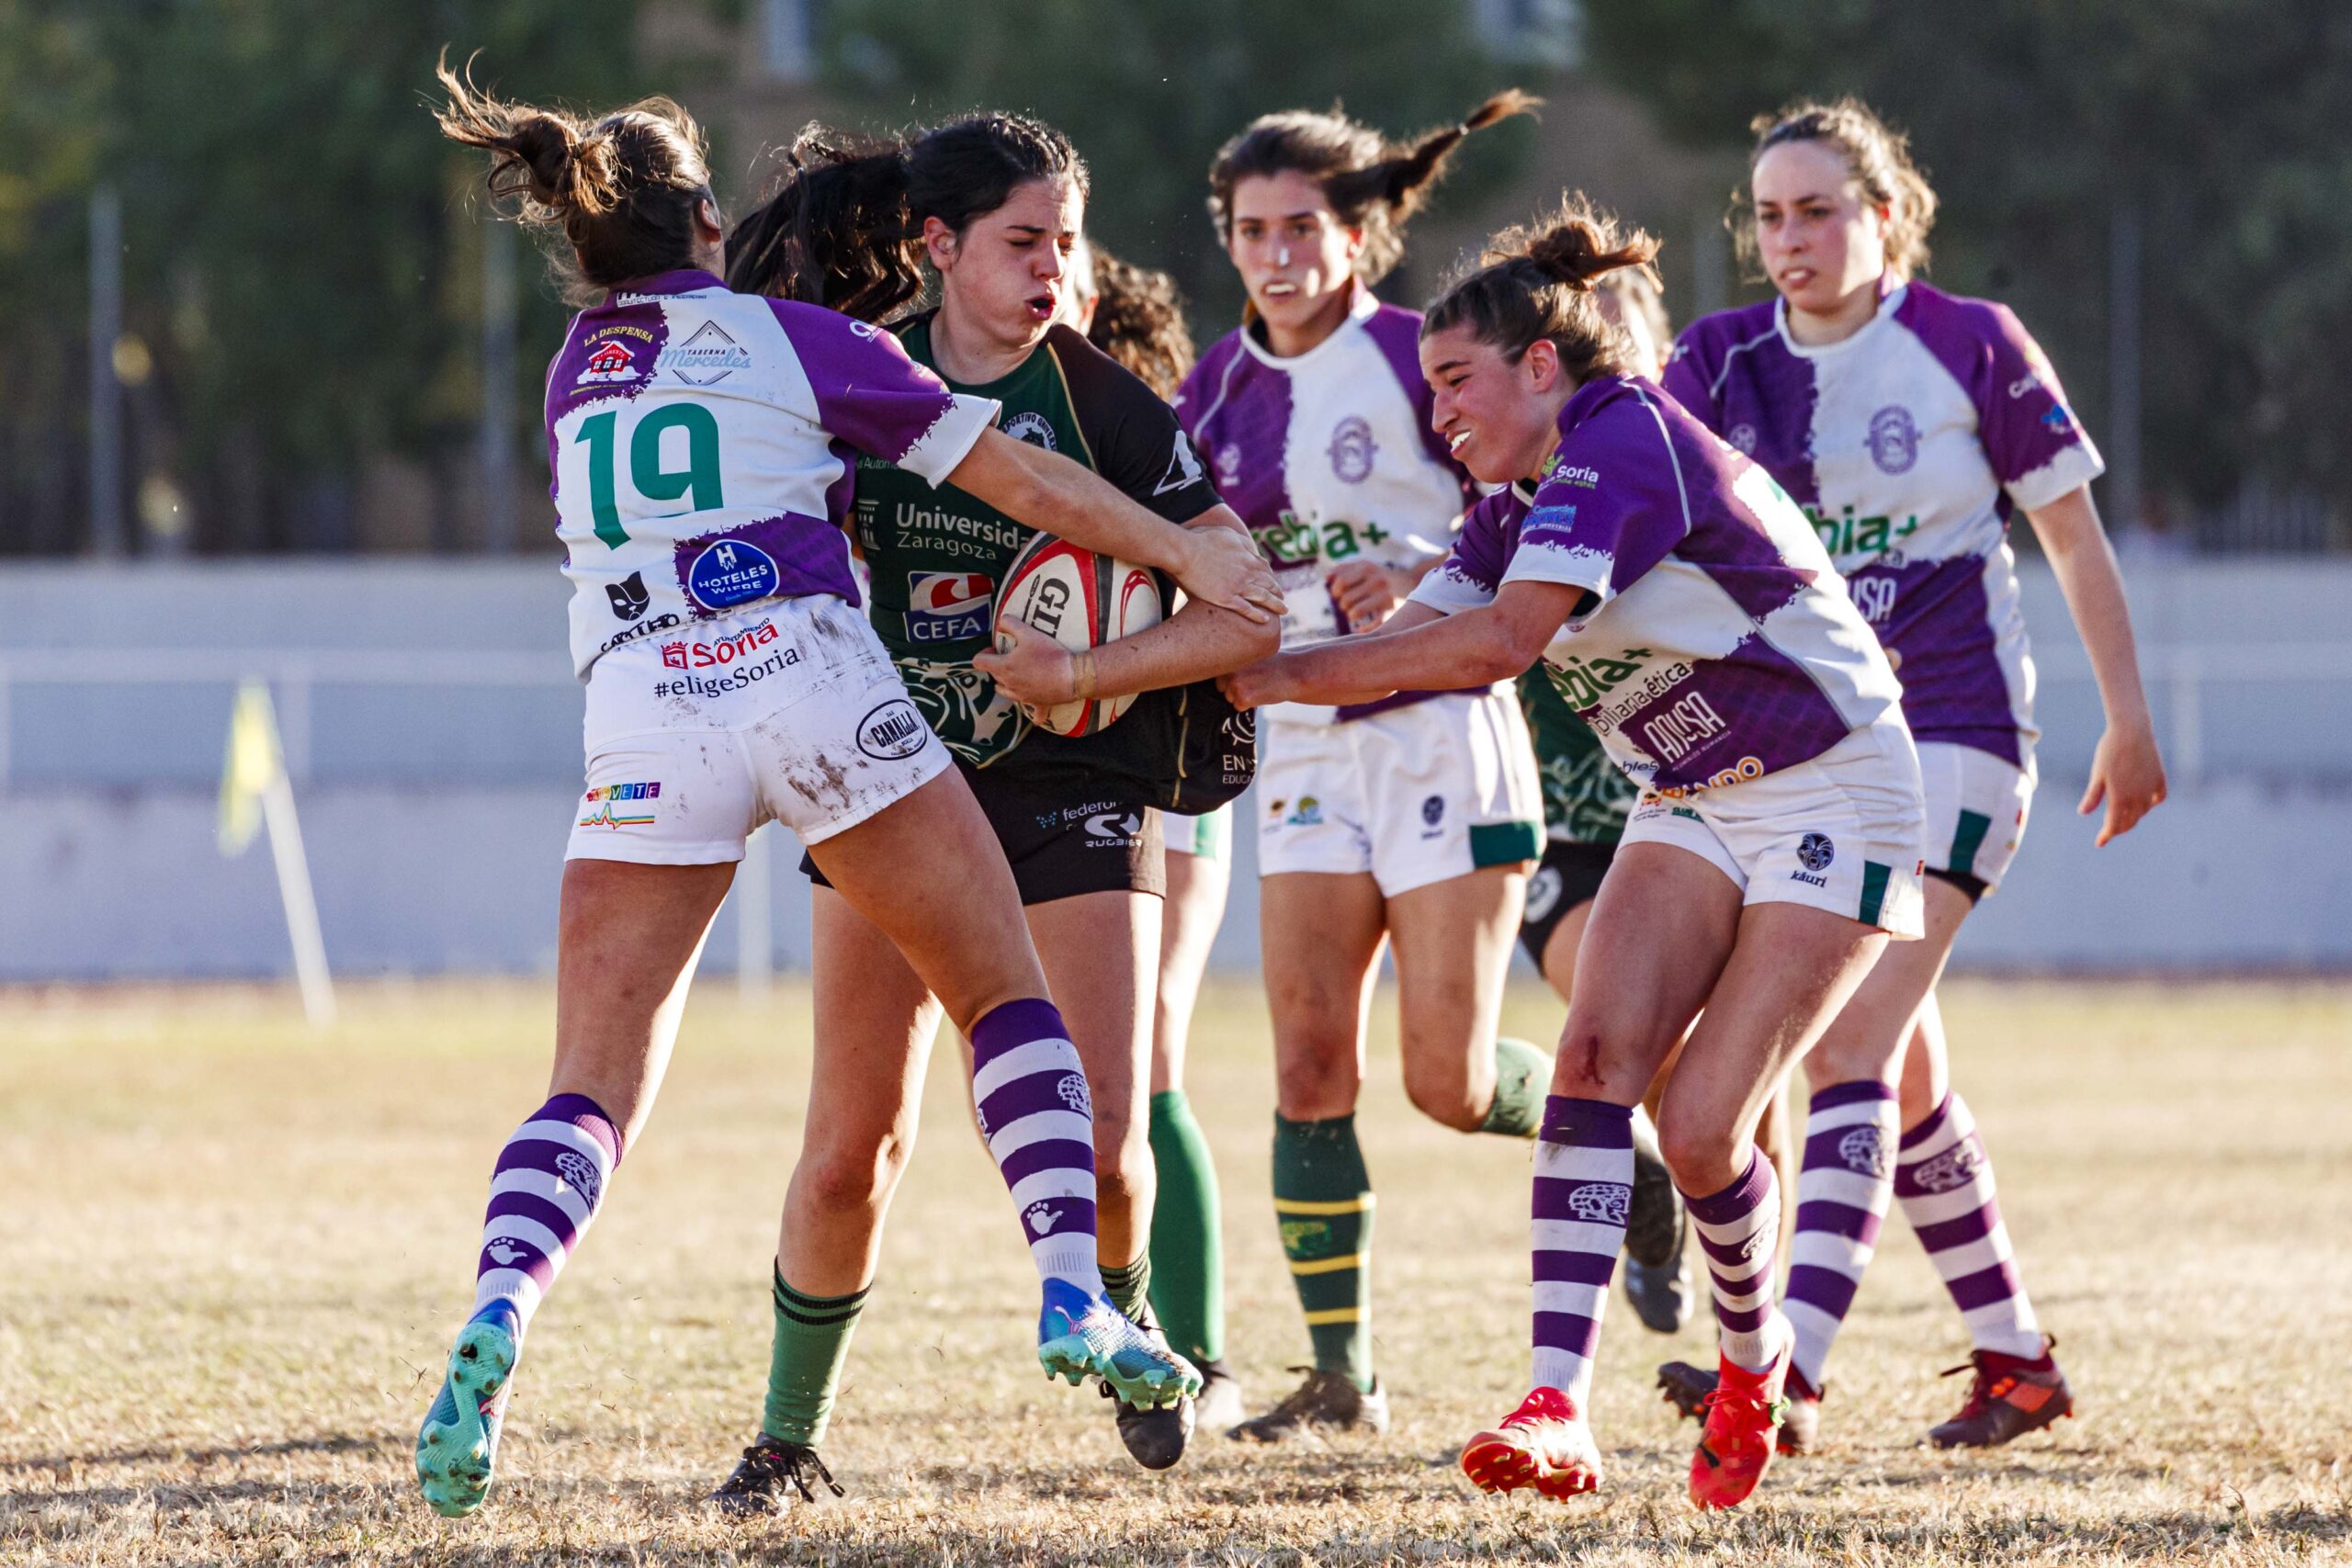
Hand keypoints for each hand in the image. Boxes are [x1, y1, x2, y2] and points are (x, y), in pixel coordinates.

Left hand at [972, 617, 1074, 707]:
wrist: (1072, 676)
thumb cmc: (1049, 654)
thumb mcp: (1029, 633)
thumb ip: (1011, 624)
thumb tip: (1000, 621)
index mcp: (1004, 667)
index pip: (979, 662)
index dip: (984, 653)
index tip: (995, 648)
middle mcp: (1010, 685)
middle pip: (993, 676)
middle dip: (997, 664)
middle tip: (1010, 655)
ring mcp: (1023, 697)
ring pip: (1005, 692)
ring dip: (1006, 683)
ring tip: (1018, 674)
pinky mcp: (1038, 704)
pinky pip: (1034, 714)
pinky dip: (1033, 712)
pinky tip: (1036, 708)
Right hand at [1175, 524, 1284, 624]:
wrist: (1184, 552)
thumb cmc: (1201, 540)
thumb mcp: (1228, 534)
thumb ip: (1243, 542)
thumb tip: (1252, 548)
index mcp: (1247, 557)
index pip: (1265, 569)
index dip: (1271, 577)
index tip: (1273, 583)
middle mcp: (1247, 572)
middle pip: (1268, 584)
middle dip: (1277, 592)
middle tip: (1282, 599)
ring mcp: (1238, 586)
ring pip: (1263, 598)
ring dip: (1276, 605)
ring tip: (1283, 611)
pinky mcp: (1226, 598)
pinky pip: (1247, 609)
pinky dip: (1258, 615)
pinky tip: (1265, 619)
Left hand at [1218, 655, 1297, 710]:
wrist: (1293, 672)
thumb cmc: (1271, 665)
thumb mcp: (1247, 656)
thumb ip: (1231, 663)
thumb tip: (1214, 675)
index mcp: (1228, 656)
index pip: (1218, 675)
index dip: (1232, 677)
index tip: (1247, 673)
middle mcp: (1228, 670)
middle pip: (1222, 688)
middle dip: (1234, 687)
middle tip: (1255, 680)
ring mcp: (1235, 685)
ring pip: (1230, 698)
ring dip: (1242, 696)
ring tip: (1259, 685)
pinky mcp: (1243, 698)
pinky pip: (1238, 707)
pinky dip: (1249, 704)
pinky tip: (1261, 693)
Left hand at [1326, 560, 1414, 629]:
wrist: (1412, 583)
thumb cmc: (1381, 576)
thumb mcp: (1365, 567)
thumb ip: (1344, 569)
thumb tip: (1326, 578)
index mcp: (1367, 568)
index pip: (1340, 582)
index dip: (1335, 591)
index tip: (1339, 595)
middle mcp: (1377, 581)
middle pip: (1346, 599)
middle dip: (1343, 605)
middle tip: (1348, 605)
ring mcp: (1386, 597)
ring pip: (1355, 612)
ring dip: (1351, 616)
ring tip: (1354, 614)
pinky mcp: (1393, 612)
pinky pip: (1371, 626)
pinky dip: (1361, 630)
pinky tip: (1360, 628)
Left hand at [2078, 719, 2166, 845]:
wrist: (2132, 731)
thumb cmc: (2109, 751)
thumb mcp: (2097, 774)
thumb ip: (2092, 796)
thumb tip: (2083, 812)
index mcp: (2120, 798)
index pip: (2114, 825)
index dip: (2106, 835)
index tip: (2099, 842)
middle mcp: (2138, 797)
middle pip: (2130, 821)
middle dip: (2119, 829)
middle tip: (2110, 831)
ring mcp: (2151, 788)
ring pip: (2144, 811)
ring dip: (2134, 817)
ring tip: (2124, 817)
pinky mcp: (2160, 778)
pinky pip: (2158, 797)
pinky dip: (2152, 803)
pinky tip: (2146, 803)